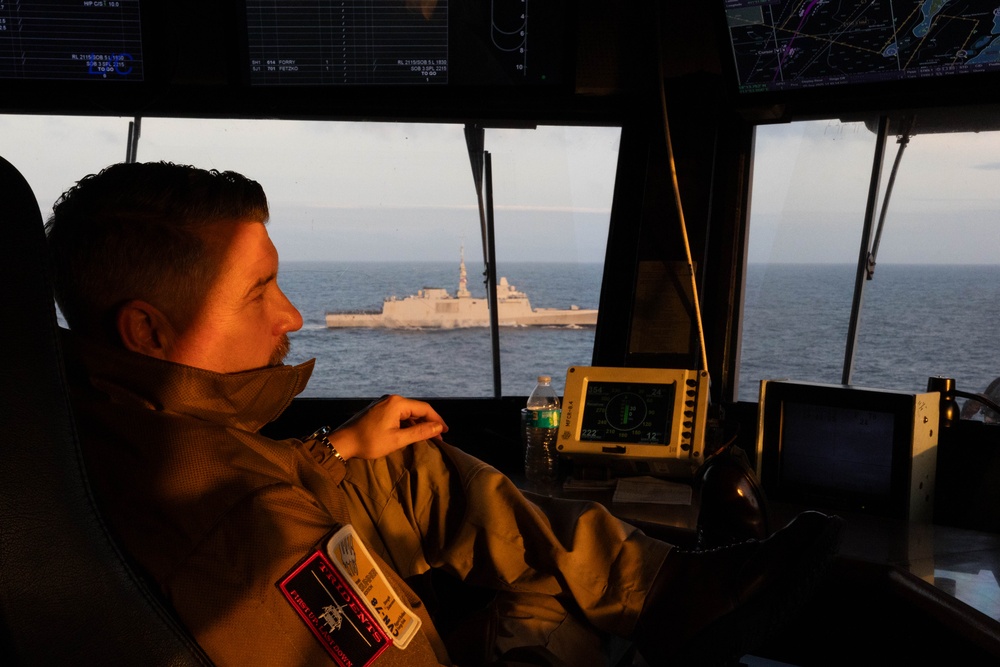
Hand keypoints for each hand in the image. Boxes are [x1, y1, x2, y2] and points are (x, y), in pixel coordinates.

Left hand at [326, 394, 447, 460]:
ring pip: (408, 412)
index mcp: (397, 403)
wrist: (344, 442)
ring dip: (419, 424)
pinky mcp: (379, 410)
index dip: (437, 420)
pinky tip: (412, 433)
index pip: (425, 408)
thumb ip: (420, 432)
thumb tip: (439, 428)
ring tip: (428, 437)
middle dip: (429, 422)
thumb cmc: (370, 442)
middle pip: (417, 409)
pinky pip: (399, 414)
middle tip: (439, 437)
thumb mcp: (397, 439)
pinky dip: (408, 423)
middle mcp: (392, 399)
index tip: (445, 432)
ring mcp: (384, 403)